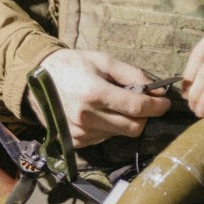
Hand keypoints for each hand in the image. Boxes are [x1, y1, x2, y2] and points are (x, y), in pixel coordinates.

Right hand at [28, 49, 170, 147]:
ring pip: (120, 134)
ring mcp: (80, 133)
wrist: (38, 80)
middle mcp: (87, 117)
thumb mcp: (104, 61)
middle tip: (144, 103)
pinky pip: (105, 138)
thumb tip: (158, 91)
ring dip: (125, 121)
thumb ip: (133, 75)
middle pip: (133, 127)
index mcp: (95, 93)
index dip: (157, 107)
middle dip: (144, 116)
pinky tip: (100, 113)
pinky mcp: (76, 142)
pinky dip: (110, 127)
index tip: (165, 102)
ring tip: (114, 104)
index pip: (137, 108)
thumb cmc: (74, 65)